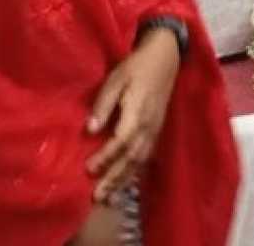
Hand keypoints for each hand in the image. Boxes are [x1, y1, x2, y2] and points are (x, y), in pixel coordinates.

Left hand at [85, 26, 180, 202]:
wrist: (165, 57)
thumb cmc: (136, 66)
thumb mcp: (116, 79)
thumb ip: (104, 105)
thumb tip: (91, 130)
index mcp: (138, 112)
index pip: (121, 141)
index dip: (106, 157)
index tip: (88, 169)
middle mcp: (149, 125)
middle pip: (132, 157)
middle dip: (114, 178)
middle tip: (97, 196)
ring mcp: (155, 128)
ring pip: (140, 160)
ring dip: (125, 179)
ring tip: (109, 196)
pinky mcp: (157, 128)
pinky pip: (147, 155)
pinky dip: (135, 171)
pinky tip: (125, 180)